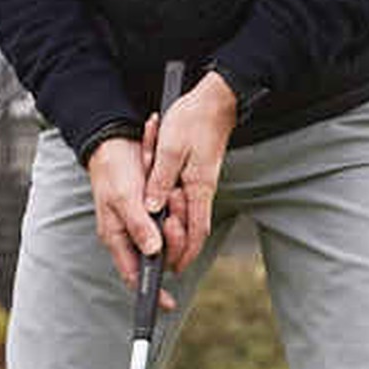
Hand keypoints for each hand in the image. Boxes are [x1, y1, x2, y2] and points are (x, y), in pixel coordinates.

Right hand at [84, 134, 166, 291]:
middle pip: (161, 255)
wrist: (116, 140)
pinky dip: (178, 205)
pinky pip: (174, 216)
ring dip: (178, 217)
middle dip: (174, 239)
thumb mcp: (124, 197)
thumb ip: (138, 225)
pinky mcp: (157, 208)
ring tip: (174, 194)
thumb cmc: (112, 169)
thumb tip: (153, 252)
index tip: (168, 304)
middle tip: (174, 218)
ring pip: (172, 236)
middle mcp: (132, 233)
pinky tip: (174, 189)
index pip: (133, 274)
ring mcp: (146, 221)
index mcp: (117, 236)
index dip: (150, 292)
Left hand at [142, 71, 235, 269]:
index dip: (185, 252)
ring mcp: (201, 182)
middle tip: (161, 258)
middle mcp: (203, 189)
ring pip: (187, 214)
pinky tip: (161, 203)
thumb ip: (160, 181)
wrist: (215, 99)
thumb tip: (153, 209)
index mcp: (199, 187)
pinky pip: (185, 197)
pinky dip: (172, 205)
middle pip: (194, 228)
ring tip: (158, 235)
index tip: (174, 269)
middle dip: (178, 246)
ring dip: (172, 224)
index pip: (196, 231)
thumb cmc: (194, 120)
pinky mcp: (197, 174)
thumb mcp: (170, 150)